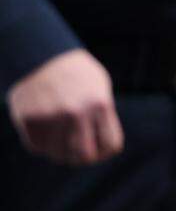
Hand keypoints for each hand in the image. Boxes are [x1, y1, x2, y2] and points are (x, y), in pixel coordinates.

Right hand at [7, 49, 123, 165]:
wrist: (39, 53)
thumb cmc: (75, 72)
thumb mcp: (99, 86)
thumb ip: (103, 116)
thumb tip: (102, 148)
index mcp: (100, 104)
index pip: (110, 145)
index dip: (106, 151)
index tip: (99, 148)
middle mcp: (77, 114)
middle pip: (85, 157)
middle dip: (84, 158)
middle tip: (79, 152)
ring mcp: (52, 119)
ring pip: (59, 155)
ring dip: (61, 151)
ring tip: (60, 137)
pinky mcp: (29, 121)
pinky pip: (39, 148)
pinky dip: (43, 144)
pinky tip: (45, 129)